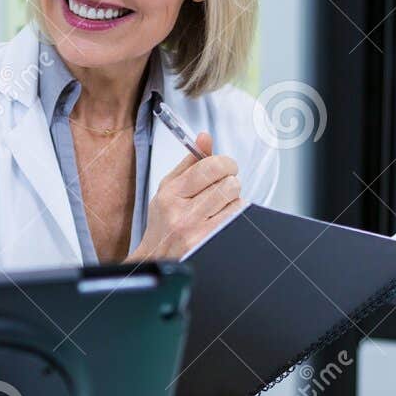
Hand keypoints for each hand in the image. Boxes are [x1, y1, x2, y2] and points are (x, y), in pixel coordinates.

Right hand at [127, 132, 240, 262]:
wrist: (157, 258)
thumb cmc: (164, 222)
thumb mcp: (169, 187)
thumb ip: (190, 162)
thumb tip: (205, 137)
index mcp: (171, 193)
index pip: (210, 166)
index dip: (225, 163)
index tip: (225, 168)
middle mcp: (182, 213)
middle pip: (229, 183)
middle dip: (229, 182)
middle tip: (221, 189)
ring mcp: (196, 231)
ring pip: (237, 201)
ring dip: (233, 201)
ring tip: (218, 207)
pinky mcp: (209, 244)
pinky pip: (238, 219)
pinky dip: (235, 215)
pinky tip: (221, 219)